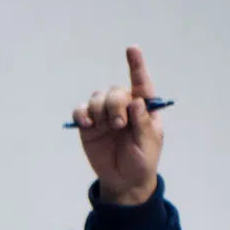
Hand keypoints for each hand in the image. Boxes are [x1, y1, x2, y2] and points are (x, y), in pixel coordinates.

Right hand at [71, 46, 164, 204]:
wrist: (123, 180)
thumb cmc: (142, 159)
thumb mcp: (149, 143)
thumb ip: (143, 123)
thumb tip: (136, 101)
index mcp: (142, 107)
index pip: (140, 83)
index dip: (136, 65)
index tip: (131, 49)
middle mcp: (123, 106)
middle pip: (115, 91)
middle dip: (115, 103)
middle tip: (119, 124)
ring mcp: (104, 115)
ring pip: (97, 97)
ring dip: (100, 108)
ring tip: (107, 126)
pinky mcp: (88, 126)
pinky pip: (81, 111)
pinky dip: (82, 114)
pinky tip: (87, 124)